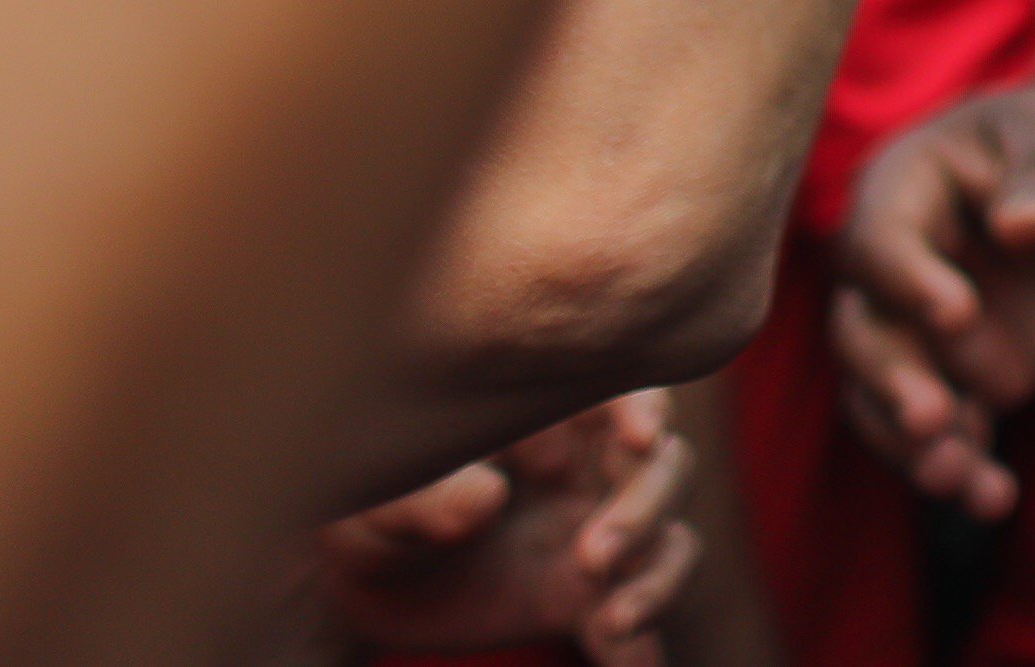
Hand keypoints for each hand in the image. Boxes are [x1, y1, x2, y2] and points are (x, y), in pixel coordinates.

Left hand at [313, 391, 699, 665]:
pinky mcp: (585, 602)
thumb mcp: (383, 502)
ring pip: (669, 543)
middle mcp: (587, 470)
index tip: (639, 440)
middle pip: (665, 469)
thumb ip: (431, 496)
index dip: (644, 408)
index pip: (620, 394)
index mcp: (550, 421)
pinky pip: (636, 624)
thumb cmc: (373, 510)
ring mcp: (595, 537)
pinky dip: (644, 648)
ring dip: (657, 581)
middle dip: (644, 510)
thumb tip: (487, 496)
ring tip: (612, 623)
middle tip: (591, 558)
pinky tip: (638, 666)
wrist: (365, 583)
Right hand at [825, 72, 1034, 518]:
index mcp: (906, 187)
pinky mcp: (957, 378)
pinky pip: (940, 435)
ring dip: (908, 445)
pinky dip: (961, 470)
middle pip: (860, 330)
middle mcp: (895, 267)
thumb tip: (1027, 229)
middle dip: (888, 380)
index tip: (960, 314)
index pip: (878, 239)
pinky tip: (994, 497)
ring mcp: (919, 331)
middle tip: (932, 419)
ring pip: (880, 397)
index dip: (906, 280)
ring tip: (958, 477)